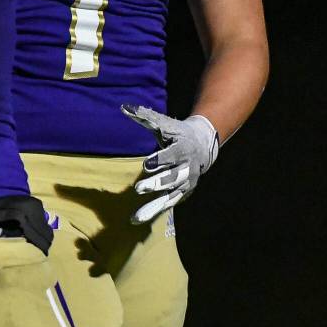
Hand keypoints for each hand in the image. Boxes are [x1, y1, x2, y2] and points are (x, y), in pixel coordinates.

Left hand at [122, 106, 218, 224]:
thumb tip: (124, 107)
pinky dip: (154, 211)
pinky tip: (138, 219)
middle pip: (172, 178)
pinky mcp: (182, 193)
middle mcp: (186, 168)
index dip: (160, 159)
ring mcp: (185, 183)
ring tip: (136, 217)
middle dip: (157, 183)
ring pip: (169, 196)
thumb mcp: (164, 123)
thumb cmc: (177, 133)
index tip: (146, 164)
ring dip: (153, 206)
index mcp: (183, 149)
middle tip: (139, 188)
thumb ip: (144, 117)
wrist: (203, 145)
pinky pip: (167, 204)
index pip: (171, 155)